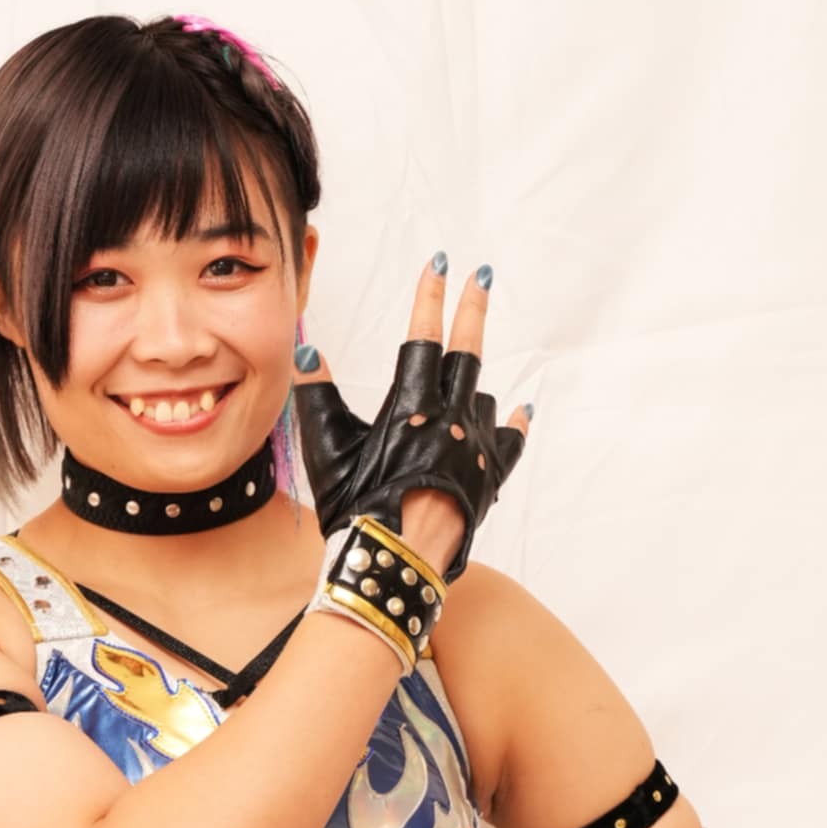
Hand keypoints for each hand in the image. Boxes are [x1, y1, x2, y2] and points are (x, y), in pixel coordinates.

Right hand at [291, 260, 530, 581]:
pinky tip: (520, 409)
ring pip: (481, 398)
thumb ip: (316, 397)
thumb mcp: (328, 451)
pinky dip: (512, 423)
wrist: (396, 563)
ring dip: (472, 383)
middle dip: (473, 309)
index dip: (430, 298)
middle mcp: (450, 420)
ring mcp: (473, 449)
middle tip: (481, 276)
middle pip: (468, 352)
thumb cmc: (358, 510)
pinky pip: (507, 442)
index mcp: (412, 408)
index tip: (439, 264)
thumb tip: (306, 351)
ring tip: (463, 378)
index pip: (423, 338)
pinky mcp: (487, 478)